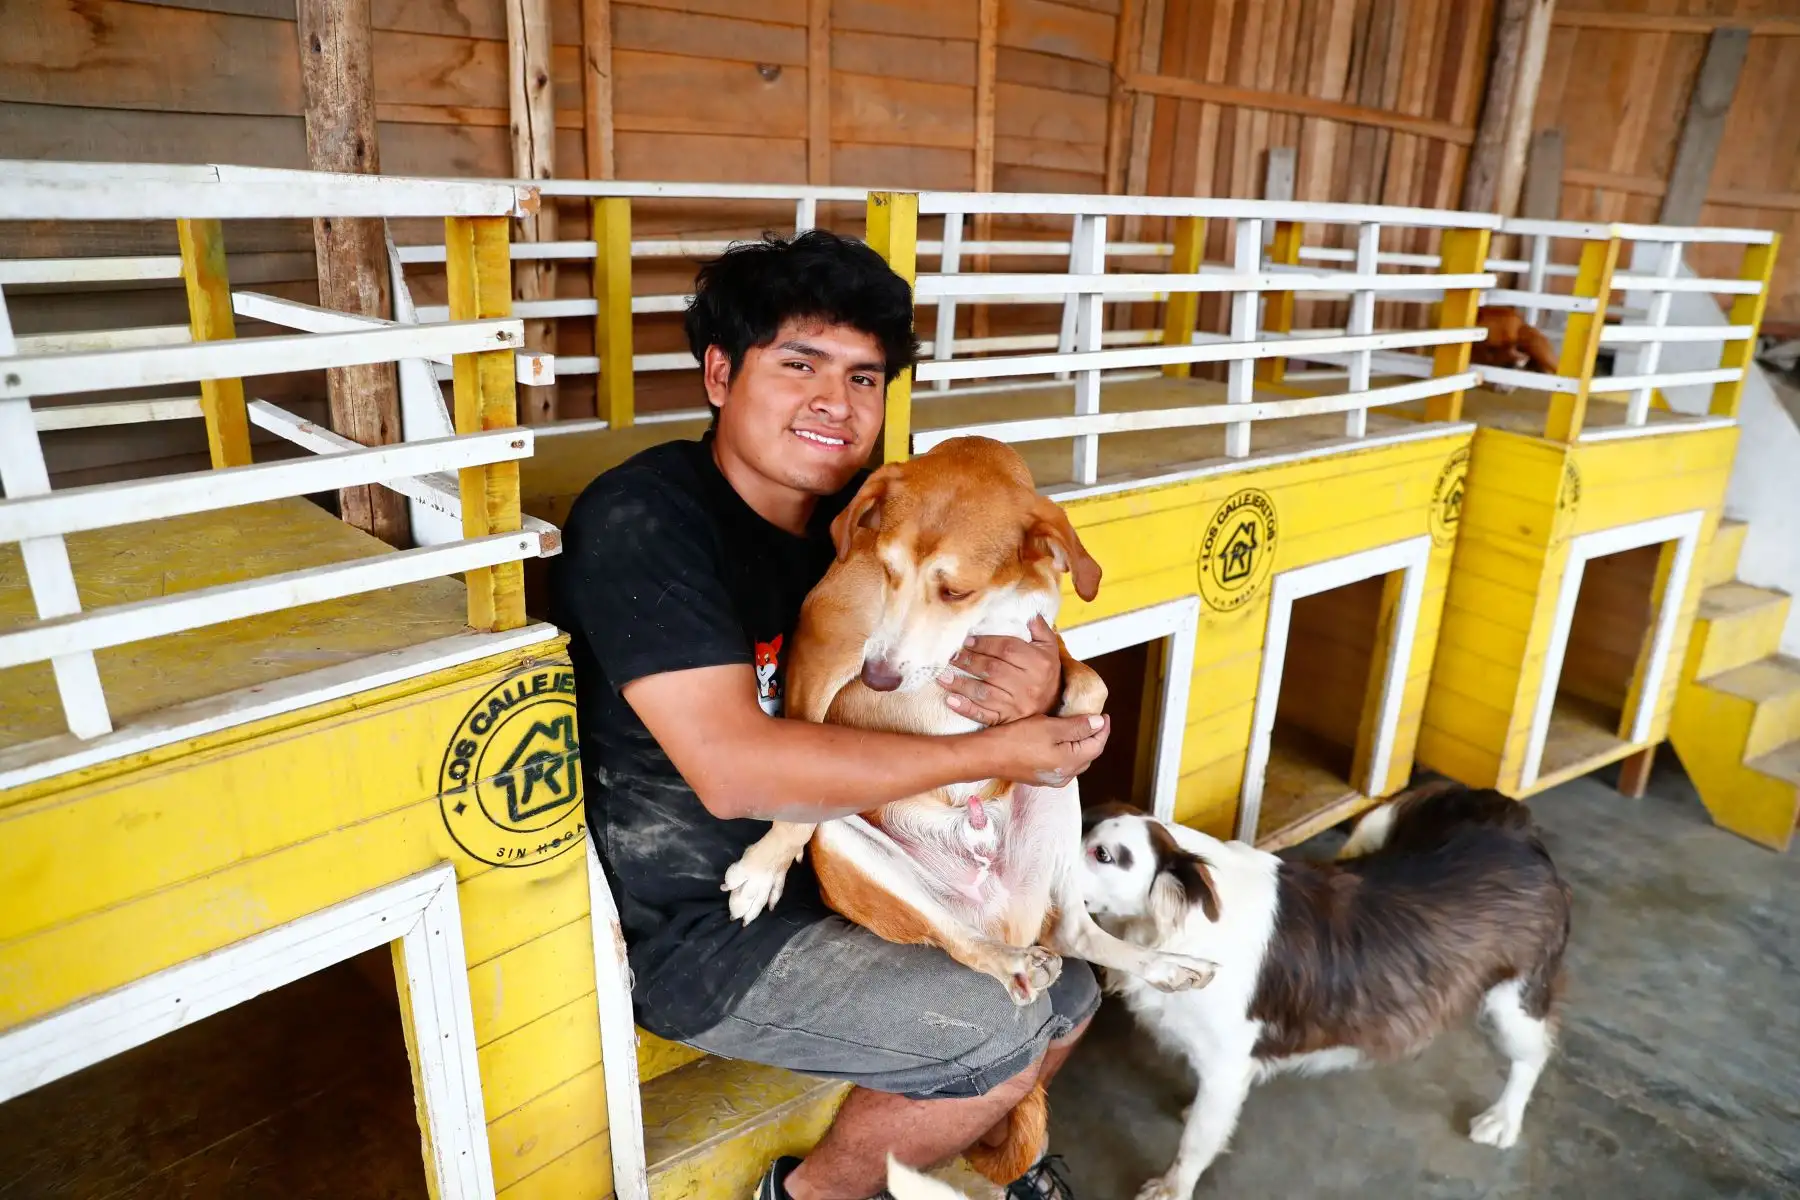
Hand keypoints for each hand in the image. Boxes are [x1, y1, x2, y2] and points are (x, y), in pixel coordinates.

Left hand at [937, 615, 1063, 725]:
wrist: (1053, 706)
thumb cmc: (1045, 672)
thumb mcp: (1048, 648)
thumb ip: (1039, 628)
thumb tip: (1029, 612)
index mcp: (1038, 663)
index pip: (1007, 649)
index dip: (985, 643)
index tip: (967, 640)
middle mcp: (1028, 685)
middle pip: (993, 670)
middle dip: (969, 661)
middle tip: (951, 656)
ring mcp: (1017, 705)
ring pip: (985, 693)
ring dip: (961, 684)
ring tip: (943, 676)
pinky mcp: (1008, 720)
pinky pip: (984, 716)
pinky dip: (966, 709)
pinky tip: (950, 701)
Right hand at [982, 712, 1110, 787]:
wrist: (987, 757)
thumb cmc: (1016, 740)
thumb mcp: (1050, 727)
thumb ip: (1077, 726)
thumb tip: (1098, 723)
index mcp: (1070, 763)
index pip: (1097, 745)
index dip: (1103, 729)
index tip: (1104, 715)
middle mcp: (1065, 776)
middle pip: (1088, 755)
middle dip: (1094, 737)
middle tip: (1093, 719)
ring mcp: (1052, 779)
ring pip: (1076, 761)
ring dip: (1080, 745)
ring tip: (1079, 728)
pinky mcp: (1040, 777)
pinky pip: (1063, 764)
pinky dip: (1068, 751)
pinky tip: (1061, 741)